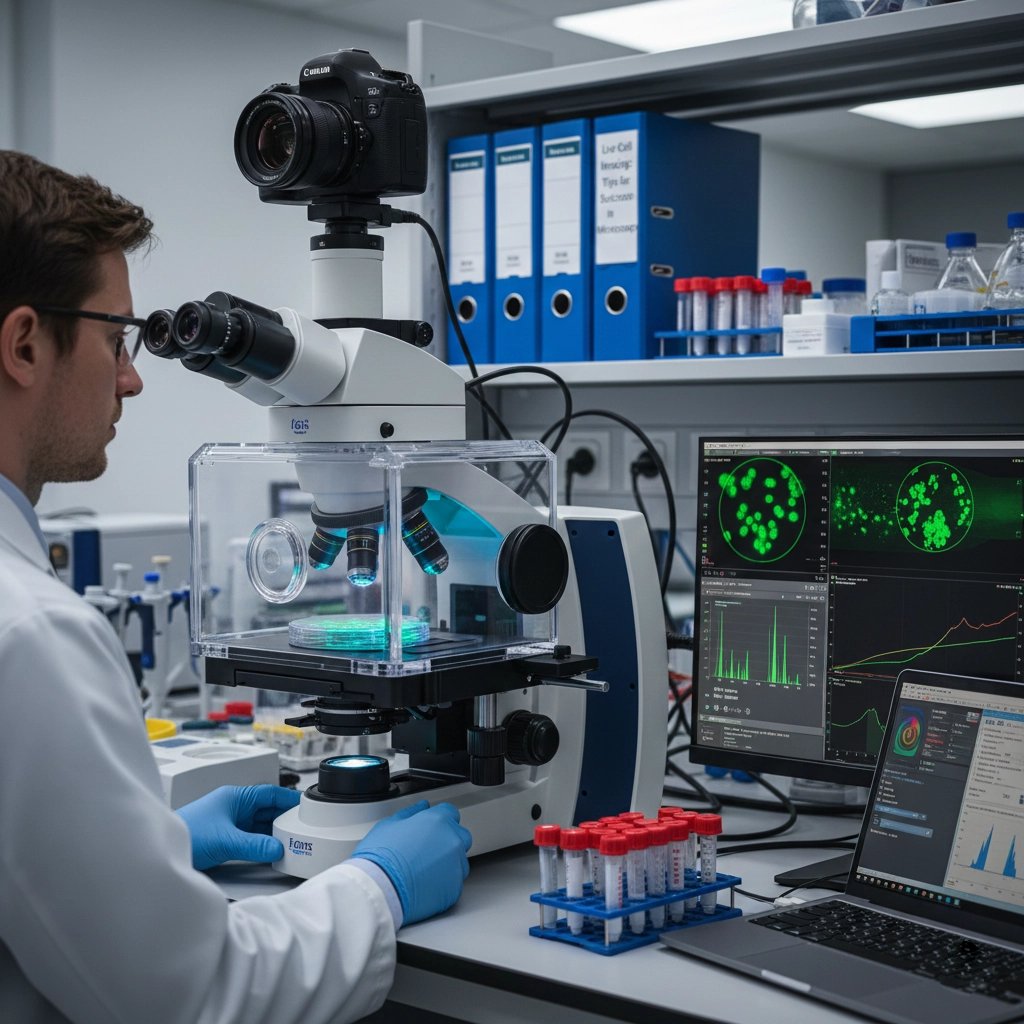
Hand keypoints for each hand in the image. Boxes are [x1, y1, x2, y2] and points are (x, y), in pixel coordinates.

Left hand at [177, 784, 300, 870]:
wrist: (159, 852)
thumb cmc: (187, 834)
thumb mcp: (226, 840)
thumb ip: (254, 845)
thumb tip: (278, 848)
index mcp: (235, 797)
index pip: (270, 794)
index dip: (289, 800)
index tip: (306, 808)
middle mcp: (234, 808)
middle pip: (267, 810)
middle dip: (284, 820)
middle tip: (302, 830)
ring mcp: (229, 823)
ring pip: (259, 825)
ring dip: (273, 834)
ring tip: (290, 843)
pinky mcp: (225, 838)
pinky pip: (250, 838)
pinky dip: (262, 844)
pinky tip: (270, 851)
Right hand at [352, 800, 471, 924]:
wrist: (379, 890)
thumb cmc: (380, 858)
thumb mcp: (389, 825)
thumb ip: (411, 812)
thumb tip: (422, 806)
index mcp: (438, 821)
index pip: (450, 813)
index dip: (439, 820)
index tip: (430, 829)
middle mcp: (453, 841)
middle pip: (460, 836)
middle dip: (447, 841)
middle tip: (425, 851)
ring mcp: (456, 866)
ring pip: (459, 861)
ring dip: (447, 863)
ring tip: (421, 871)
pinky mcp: (455, 889)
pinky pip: (454, 883)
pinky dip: (443, 885)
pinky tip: (424, 886)